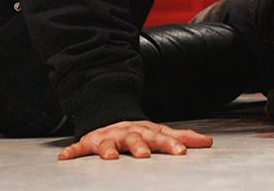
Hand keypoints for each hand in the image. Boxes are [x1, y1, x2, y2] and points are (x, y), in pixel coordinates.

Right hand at [57, 120, 213, 160]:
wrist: (109, 114)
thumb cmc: (139, 131)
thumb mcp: (160, 132)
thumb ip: (183, 138)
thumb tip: (209, 142)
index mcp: (146, 131)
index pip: (161, 137)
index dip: (171, 144)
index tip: (182, 152)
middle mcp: (127, 133)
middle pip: (135, 140)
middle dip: (139, 147)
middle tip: (144, 156)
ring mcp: (108, 138)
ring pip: (107, 144)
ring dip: (107, 150)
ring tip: (109, 159)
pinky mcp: (90, 142)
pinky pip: (79, 147)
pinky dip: (72, 152)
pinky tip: (65, 158)